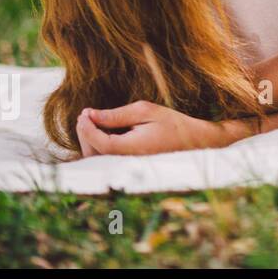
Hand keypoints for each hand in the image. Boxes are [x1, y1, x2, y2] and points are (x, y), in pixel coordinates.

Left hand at [76, 101, 221, 156]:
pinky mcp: (127, 166)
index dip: (87, 128)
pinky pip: (106, 159)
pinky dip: (98, 145)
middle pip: (94, 152)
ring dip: (90, 139)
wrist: (193, 141)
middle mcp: (126, 162)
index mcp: (132, 150)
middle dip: (85, 132)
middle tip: (86, 114)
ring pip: (97, 158)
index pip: (100, 142)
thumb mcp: (146, 112)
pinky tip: (103, 131)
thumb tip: (91, 115)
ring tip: (93, 120)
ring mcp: (126, 167)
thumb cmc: (172, 124)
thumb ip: (117, 115)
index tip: (85, 112)